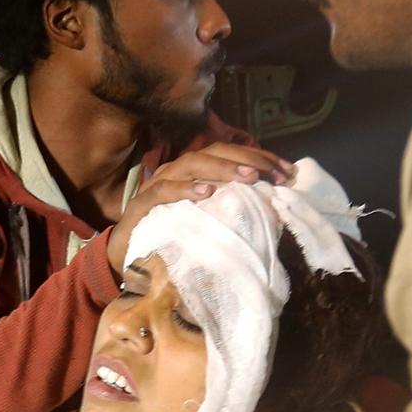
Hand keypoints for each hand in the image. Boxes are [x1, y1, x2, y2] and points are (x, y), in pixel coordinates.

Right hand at [107, 143, 293, 270]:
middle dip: (245, 160)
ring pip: (191, 164)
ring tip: (248, 178)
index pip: (229, 153)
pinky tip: (206, 192)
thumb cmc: (169, 238)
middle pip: (213, 153)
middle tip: (271, 174)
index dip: (259, 158)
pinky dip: (185, 189)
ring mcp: (157, 185)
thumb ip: (229, 207)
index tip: (287, 172)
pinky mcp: (141, 204)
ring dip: (222, 169)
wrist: (125, 259)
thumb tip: (272, 203)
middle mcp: (176, 171)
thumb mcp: (205, 221)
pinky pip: (164, 190)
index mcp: (193, 172)